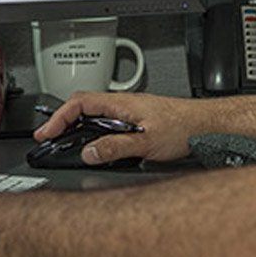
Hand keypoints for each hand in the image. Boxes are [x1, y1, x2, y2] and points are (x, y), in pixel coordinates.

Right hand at [32, 91, 207, 164]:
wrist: (209, 125)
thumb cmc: (185, 127)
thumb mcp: (147, 143)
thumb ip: (115, 148)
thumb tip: (88, 153)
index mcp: (121, 104)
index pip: (79, 103)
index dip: (58, 117)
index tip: (46, 133)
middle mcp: (124, 105)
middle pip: (83, 107)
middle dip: (63, 122)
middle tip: (50, 139)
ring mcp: (131, 112)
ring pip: (95, 115)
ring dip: (78, 128)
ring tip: (67, 144)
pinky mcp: (138, 120)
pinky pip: (108, 123)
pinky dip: (94, 132)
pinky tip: (97, 145)